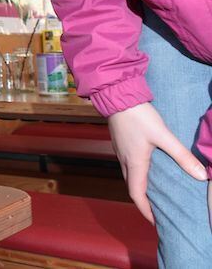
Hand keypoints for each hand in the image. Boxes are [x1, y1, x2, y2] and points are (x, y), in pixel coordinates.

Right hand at [108, 102, 207, 222]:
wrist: (117, 97)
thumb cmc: (139, 116)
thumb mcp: (164, 136)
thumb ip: (182, 156)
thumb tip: (202, 176)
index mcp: (135, 163)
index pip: (137, 195)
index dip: (146, 211)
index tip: (156, 222)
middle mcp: (125, 161)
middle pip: (132, 188)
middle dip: (144, 203)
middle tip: (157, 211)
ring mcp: (121, 152)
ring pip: (130, 177)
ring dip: (140, 189)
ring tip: (155, 194)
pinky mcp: (121, 144)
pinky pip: (128, 166)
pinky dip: (137, 175)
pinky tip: (147, 170)